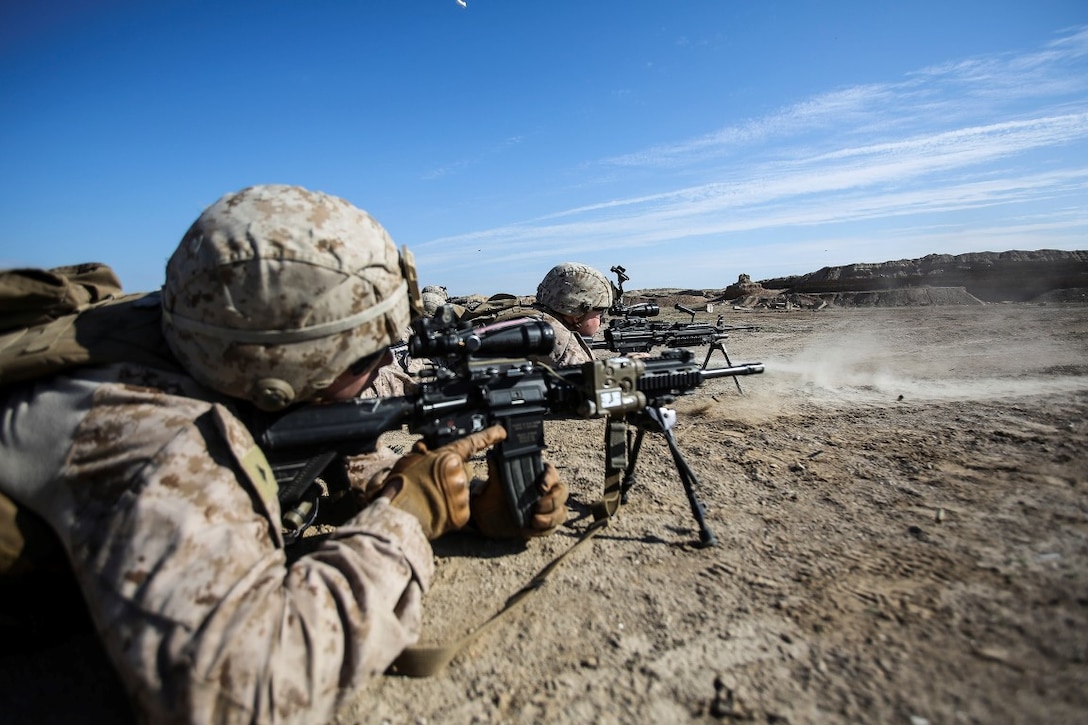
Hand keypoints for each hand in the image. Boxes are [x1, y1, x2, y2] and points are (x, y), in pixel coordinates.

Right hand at [380, 425, 506, 538]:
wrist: (400, 513)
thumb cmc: (401, 486)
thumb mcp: (409, 461)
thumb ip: (423, 455)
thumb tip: (424, 451)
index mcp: (447, 458)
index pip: (472, 444)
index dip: (489, 436)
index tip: (501, 432)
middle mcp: (459, 474)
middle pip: (462, 471)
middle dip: (450, 476)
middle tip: (431, 484)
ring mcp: (462, 495)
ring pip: (460, 491)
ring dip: (449, 494)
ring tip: (429, 499)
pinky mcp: (462, 513)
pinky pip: (460, 509)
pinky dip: (450, 511)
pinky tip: (437, 510)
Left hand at [471, 461, 568, 538]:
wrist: (486, 518)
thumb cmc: (493, 496)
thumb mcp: (493, 485)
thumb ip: (496, 472)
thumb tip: (492, 457)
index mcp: (537, 476)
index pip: (551, 473)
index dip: (550, 479)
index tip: (541, 487)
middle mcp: (546, 491)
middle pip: (563, 492)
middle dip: (553, 500)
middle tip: (537, 506)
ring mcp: (547, 508)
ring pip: (561, 511)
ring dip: (551, 518)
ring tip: (534, 521)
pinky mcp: (544, 525)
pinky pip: (553, 528)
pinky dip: (545, 529)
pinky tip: (531, 529)